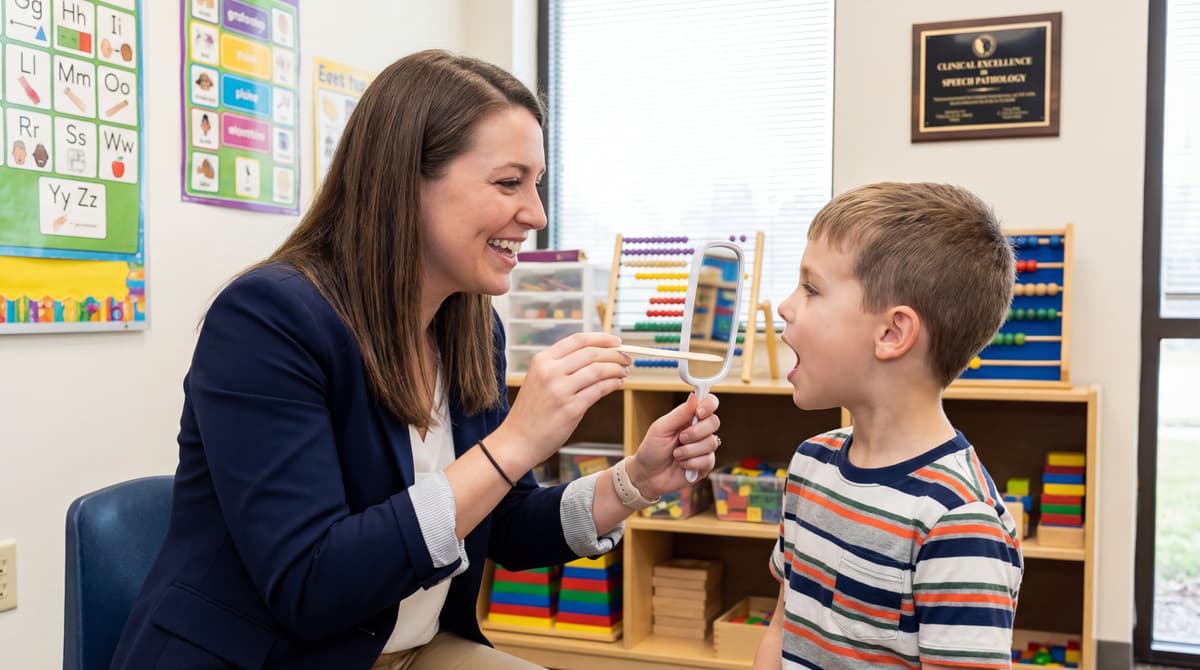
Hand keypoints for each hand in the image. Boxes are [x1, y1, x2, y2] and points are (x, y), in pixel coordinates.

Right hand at [497, 333, 630, 464]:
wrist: (517, 440)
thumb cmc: (531, 412)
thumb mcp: (539, 380)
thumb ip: (561, 366)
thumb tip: (595, 356)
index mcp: (542, 360)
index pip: (578, 340)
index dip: (601, 338)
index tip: (616, 341)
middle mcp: (550, 371)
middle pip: (591, 353)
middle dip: (614, 354)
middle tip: (627, 358)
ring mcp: (560, 390)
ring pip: (598, 370)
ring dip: (616, 369)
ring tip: (624, 372)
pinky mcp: (570, 409)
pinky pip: (599, 390)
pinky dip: (612, 384)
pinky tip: (617, 384)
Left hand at [628, 393, 719, 498]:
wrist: (648, 475)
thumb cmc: (652, 450)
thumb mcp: (661, 428)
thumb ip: (679, 413)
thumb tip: (694, 396)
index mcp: (689, 418)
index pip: (709, 403)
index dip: (708, 405)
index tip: (699, 413)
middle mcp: (700, 431)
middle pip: (714, 422)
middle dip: (695, 432)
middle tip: (680, 438)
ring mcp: (704, 448)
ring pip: (711, 443)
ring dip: (689, 450)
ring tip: (676, 454)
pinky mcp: (706, 465)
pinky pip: (708, 460)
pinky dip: (691, 463)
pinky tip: (682, 464)